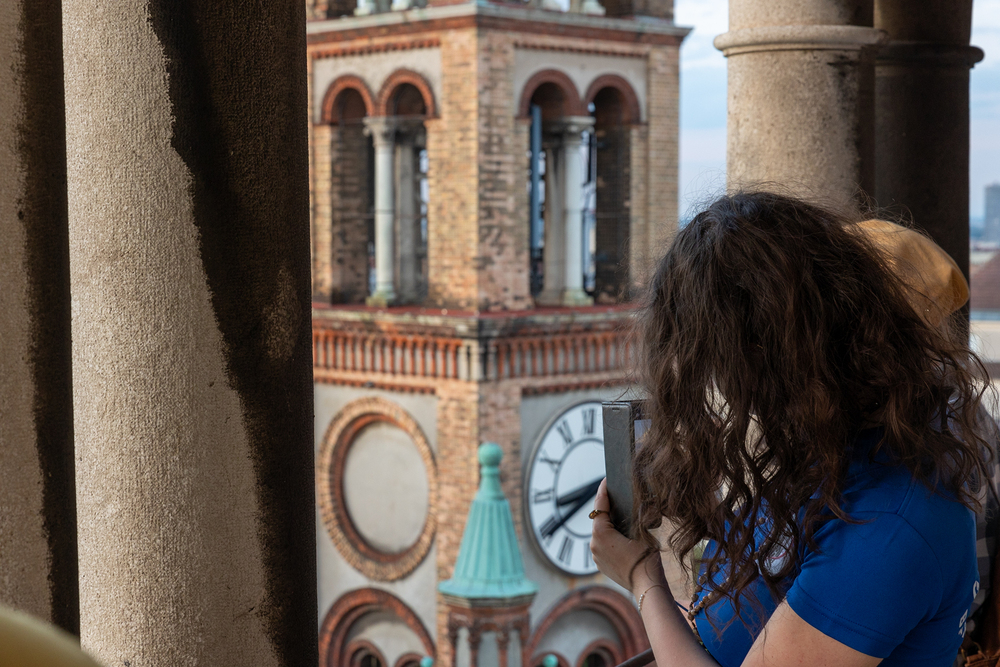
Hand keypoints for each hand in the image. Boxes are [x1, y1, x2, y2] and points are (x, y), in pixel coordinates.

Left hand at [589, 478, 666, 595]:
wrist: (647, 586)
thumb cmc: (647, 558)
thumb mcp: (641, 531)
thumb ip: (633, 517)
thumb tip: (633, 506)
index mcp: (601, 533)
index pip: (600, 506)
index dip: (603, 491)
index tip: (605, 481)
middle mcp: (593, 544)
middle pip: (599, 520)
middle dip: (607, 509)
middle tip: (615, 496)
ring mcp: (595, 556)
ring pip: (600, 533)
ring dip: (609, 525)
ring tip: (620, 516)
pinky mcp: (600, 564)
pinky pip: (603, 545)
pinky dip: (610, 538)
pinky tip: (620, 536)